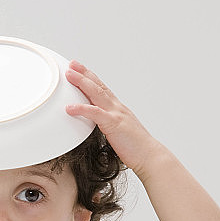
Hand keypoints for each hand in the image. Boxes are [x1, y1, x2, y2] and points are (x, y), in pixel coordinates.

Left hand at [64, 60, 162, 174]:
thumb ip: (108, 125)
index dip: (91, 78)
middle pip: (98, 85)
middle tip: (72, 64)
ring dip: (82, 82)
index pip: (103, 88)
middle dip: (84, 73)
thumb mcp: (119, 132)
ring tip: (69, 74)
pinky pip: (95, 113)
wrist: (149, 156)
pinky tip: (69, 107)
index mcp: (118, 109)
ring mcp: (116, 114)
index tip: (80, 69)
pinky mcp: (113, 124)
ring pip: (96, 93)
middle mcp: (117, 107)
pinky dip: (81, 108)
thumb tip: (97, 126)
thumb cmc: (134, 147)